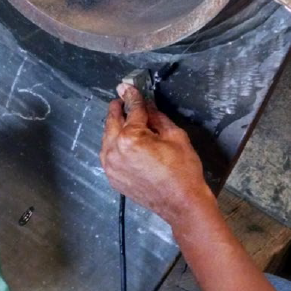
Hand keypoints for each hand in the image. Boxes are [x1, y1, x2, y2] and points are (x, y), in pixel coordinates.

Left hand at [99, 83, 214, 225]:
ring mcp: (110, 166)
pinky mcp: (112, 177)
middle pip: (112, 122)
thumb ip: (156, 117)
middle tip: (121, 100)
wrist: (181, 203)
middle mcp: (114, 151)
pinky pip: (108, 154)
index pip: (132, 111)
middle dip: (118, 109)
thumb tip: (146, 105)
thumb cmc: (183, 171)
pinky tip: (125, 142)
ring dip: (114, 127)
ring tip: (124, 120)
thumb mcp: (175, 136)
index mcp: (130, 138)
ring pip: (107, 138)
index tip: (129, 87)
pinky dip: (114, 145)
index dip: (133, 97)